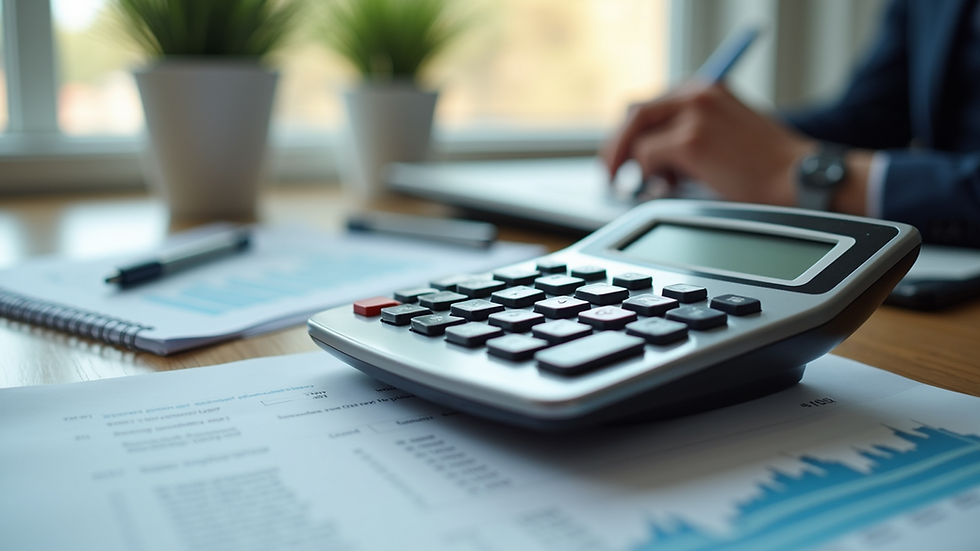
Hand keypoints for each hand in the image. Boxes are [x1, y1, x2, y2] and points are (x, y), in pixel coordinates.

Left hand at [602, 83, 816, 205]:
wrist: (798, 179)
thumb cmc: (769, 167)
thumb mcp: (728, 134)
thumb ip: (693, 132)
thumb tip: (651, 155)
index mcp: (708, 89)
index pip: (653, 103)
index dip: (632, 130)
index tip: (622, 153)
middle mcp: (698, 94)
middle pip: (636, 112)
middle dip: (619, 144)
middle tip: (612, 172)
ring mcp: (693, 114)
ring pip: (637, 133)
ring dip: (633, 162)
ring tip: (643, 184)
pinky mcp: (690, 140)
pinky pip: (646, 157)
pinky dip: (648, 176)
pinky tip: (667, 188)